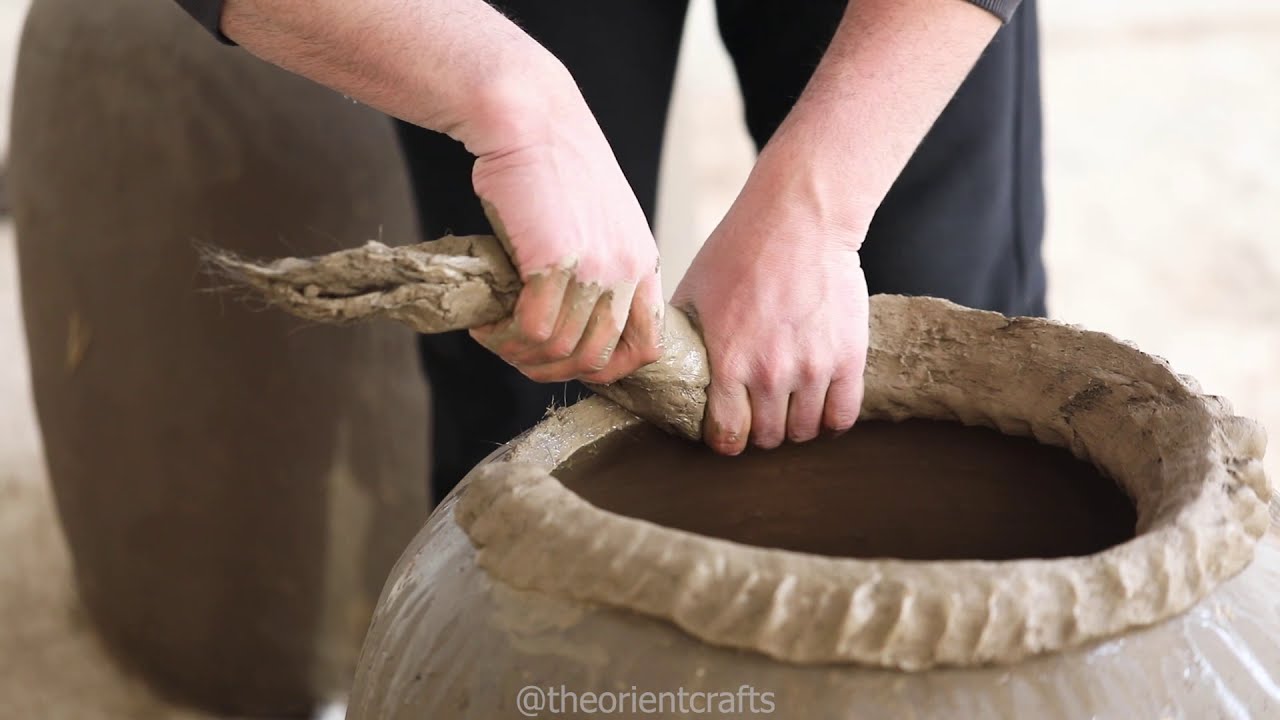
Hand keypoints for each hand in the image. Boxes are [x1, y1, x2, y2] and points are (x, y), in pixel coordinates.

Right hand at [221, 0, 663, 382]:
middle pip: (598, 358)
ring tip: (492, 335)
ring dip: (518, 354)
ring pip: (562, 351)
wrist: (528, 116)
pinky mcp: (556, 262)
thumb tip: (564, 326)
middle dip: (550, 368)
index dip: (606, 369)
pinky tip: (484, 321)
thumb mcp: (594, 218)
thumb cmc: (550, 164)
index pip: (647, 346)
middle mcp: (626, 269)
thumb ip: (595, 268)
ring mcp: (595, 268)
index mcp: (641, 261)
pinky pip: (533, 330)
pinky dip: (502, 337)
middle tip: (514, 350)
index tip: (566, 363)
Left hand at [672, 155, 869, 454]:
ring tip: (789, 406)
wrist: (800, 220)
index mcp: (728, 361)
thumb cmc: (741, 249)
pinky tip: (820, 403)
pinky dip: (831, 419)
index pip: (727, 436)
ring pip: (805, 432)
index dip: (725, 439)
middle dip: (760, 432)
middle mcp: (771, 374)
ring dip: (795, 425)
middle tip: (758, 414)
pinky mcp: (848, 358)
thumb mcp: (692, 293)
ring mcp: (813, 368)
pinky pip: (843, 416)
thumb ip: (682, 338)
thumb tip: (665, 366)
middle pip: (768, 438)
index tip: (727, 429)